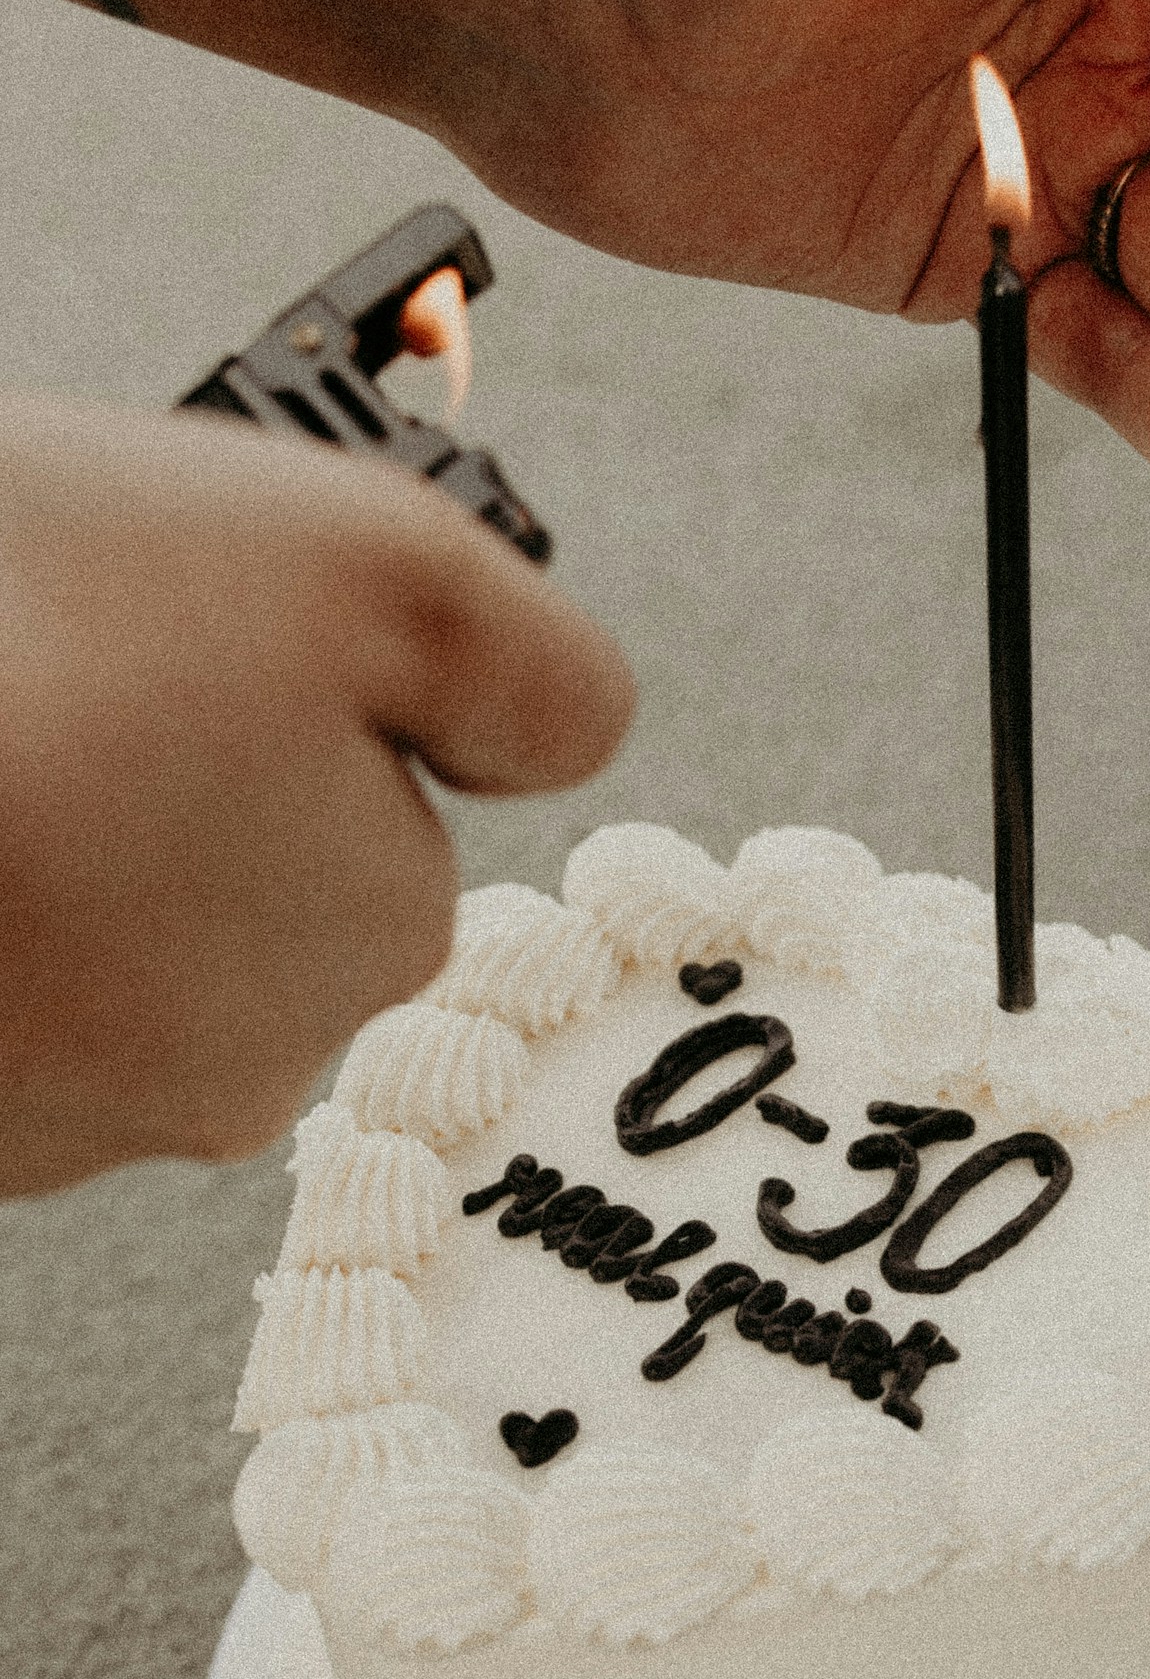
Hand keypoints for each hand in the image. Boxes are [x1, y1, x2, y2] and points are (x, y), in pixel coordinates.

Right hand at [0, 400, 631, 1194]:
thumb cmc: (44, 631)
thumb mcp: (375, 565)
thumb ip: (529, 671)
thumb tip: (568, 744)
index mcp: (377, 933)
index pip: (371, 803)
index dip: (288, 696)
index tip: (194, 644)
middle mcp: (245, 1069)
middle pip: (228, 885)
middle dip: (162, 783)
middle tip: (57, 675)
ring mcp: (70, 1113)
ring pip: (96, 944)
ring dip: (52, 847)